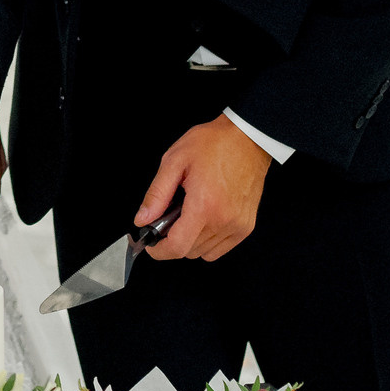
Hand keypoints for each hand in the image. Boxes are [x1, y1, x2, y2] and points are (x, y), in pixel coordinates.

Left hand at [134, 115, 270, 261]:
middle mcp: (224, 220)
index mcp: (204, 205)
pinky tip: (204, 218)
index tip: (151, 243)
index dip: (159, 251)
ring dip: (190, 240)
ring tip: (189, 212)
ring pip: (203, 252)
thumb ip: (156, 194)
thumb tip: (143, 219)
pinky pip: (220, 248)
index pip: (177, 247)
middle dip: (172, 239)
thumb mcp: (174, 161)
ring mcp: (237, 226)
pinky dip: (207, 240)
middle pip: (189, 251)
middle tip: (169, 216)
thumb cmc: (214, 144)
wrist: (246, 138)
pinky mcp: (246, 227)